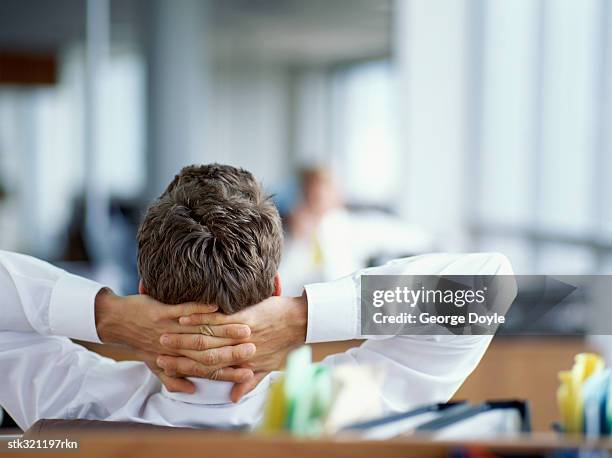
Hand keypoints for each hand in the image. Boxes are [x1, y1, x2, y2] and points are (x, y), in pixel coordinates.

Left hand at [94, 288, 256, 391]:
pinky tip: (216, 306)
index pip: (206, 370)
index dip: (228, 373)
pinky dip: (200, 309)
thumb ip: (173, 380)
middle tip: (253, 349)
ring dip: (224, 329)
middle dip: (233, 352)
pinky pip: (184, 310)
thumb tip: (191, 392)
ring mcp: (168, 329)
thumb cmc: (138, 344)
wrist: (116, 323)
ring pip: (200, 332)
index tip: (248, 372)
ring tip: (244, 328)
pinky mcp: (162, 312)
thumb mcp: (153, 367)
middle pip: (209, 353)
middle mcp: (174, 348)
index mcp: (175, 360)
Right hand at [159, 294, 307, 401]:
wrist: (302, 323)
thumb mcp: (269, 367)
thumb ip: (250, 380)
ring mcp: (241, 333)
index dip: (185, 370)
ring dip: (183, 336)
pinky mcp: (245, 317)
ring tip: (164, 334)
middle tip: (157, 351)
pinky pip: (218, 319)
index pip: (207, 370)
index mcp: (242, 364)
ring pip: (207, 337)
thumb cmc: (285, 344)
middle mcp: (238, 352)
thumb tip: (234, 397)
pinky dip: (200, 316)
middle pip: (202, 356)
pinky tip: (184, 315)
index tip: (165, 367)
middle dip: (177, 354)